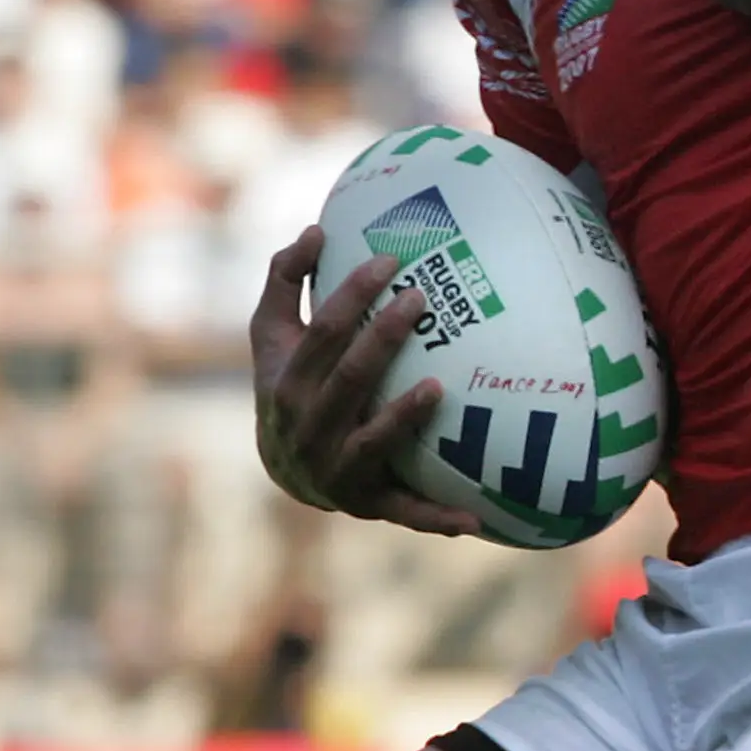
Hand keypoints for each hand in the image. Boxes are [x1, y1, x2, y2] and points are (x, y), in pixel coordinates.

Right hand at [249, 227, 479, 535]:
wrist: (284, 469)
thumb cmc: (289, 383)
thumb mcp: (274, 336)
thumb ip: (285, 281)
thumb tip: (315, 230)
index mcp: (288, 381)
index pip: (323, 332)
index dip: (351, 293)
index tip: (390, 258)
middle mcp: (308, 425)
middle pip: (349, 378)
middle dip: (382, 338)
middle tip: (421, 297)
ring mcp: (337, 467)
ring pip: (373, 442)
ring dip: (403, 419)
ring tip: (438, 388)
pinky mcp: (368, 503)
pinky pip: (406, 511)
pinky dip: (438, 519)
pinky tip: (476, 520)